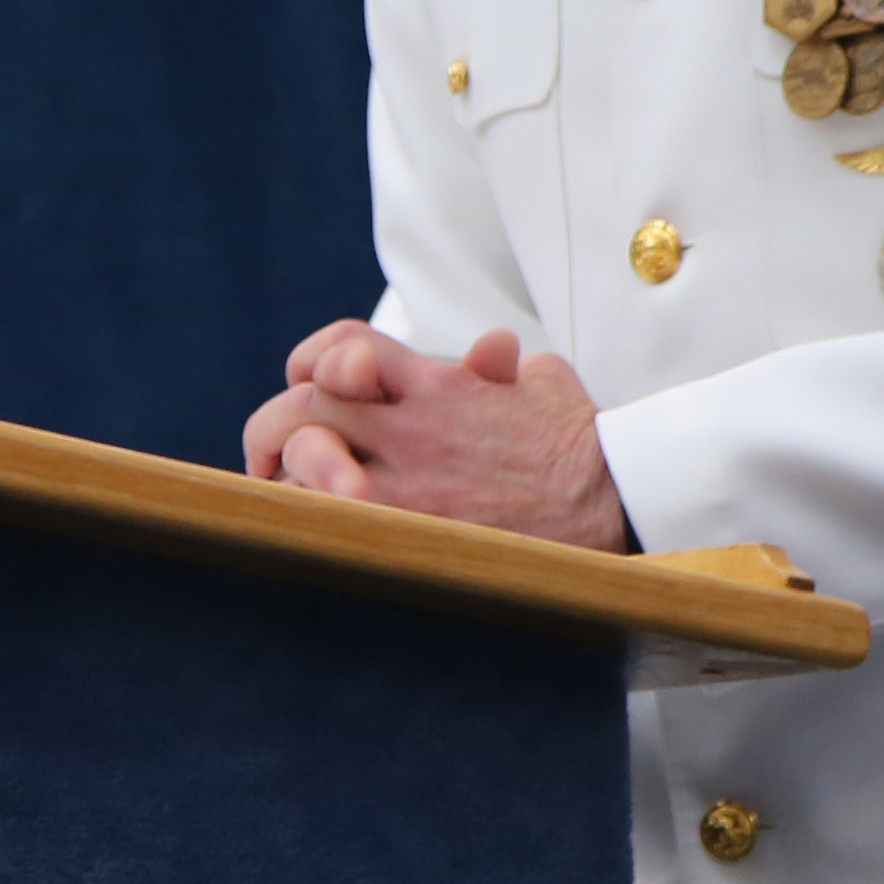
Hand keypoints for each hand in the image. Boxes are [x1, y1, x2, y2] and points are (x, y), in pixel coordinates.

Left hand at [239, 321, 634, 550]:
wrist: (614, 498)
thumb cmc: (580, 446)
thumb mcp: (543, 384)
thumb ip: (504, 367)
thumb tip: (492, 352)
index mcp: (436, 383)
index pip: (344, 348)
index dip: (314, 360)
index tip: (311, 384)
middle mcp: (411, 427)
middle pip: (303, 408)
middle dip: (274, 431)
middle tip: (269, 460)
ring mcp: (407, 483)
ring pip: (304, 467)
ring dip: (287, 481)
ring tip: (287, 501)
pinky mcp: (411, 534)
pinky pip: (330, 524)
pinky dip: (312, 524)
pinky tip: (316, 535)